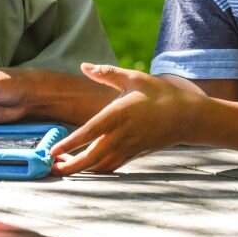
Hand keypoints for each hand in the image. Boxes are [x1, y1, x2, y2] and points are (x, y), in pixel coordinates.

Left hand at [51, 64, 195, 175]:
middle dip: (70, 165)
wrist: (186, 117)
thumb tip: (84, 65)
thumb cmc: (159, 94)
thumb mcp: (134, 78)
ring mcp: (128, 147)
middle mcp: (122, 135)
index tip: (53, 150)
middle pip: (92, 156)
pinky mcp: (134, 155)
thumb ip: (107, 74)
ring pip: (100, 166)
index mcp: (119, 114)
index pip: (90, 132)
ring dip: (81, 169)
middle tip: (51, 167)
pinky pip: (112, 167)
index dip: (70, 143)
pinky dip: (96, 170)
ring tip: (63, 167)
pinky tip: (86, 168)